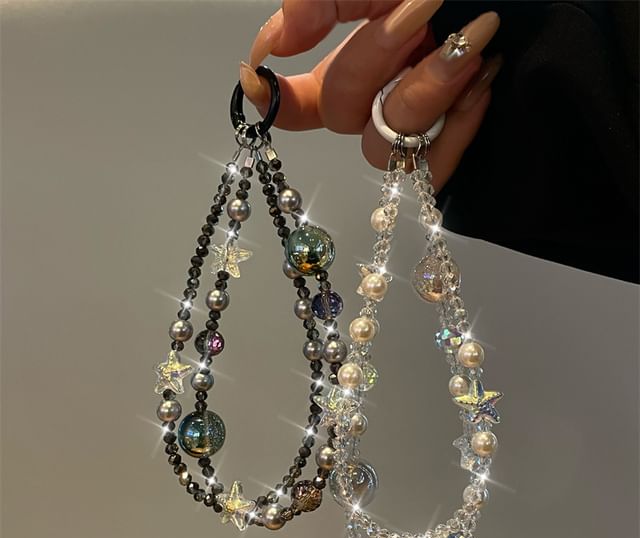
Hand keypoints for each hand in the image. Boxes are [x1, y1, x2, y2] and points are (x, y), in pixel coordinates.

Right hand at [239, 1, 500, 191]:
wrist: (546, 0)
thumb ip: (327, 1)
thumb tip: (275, 38)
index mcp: (360, 62)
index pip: (297, 99)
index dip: (270, 95)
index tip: (258, 74)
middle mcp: (381, 98)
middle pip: (339, 110)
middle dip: (373, 57)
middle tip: (424, 8)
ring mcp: (417, 127)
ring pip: (383, 148)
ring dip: (423, 94)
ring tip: (474, 40)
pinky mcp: (455, 150)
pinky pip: (433, 171)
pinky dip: (456, 128)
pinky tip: (483, 83)